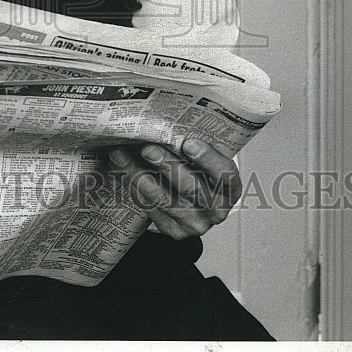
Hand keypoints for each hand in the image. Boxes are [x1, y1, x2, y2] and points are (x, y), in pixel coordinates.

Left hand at [108, 138, 241, 239]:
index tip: (188, 142)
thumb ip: (194, 146)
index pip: (225, 175)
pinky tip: (122, 170)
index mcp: (229, 189)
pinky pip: (151, 208)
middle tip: (148, 149)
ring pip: (164, 200)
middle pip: (191, 188)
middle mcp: (215, 210)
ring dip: (140, 176)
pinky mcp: (173, 230)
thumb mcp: (205, 161)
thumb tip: (167, 121)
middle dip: (167, 166)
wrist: (193, 205)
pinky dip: (134, 187)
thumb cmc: (199, 174)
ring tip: (122, 156)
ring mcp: (194, 223)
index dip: (207, 159)